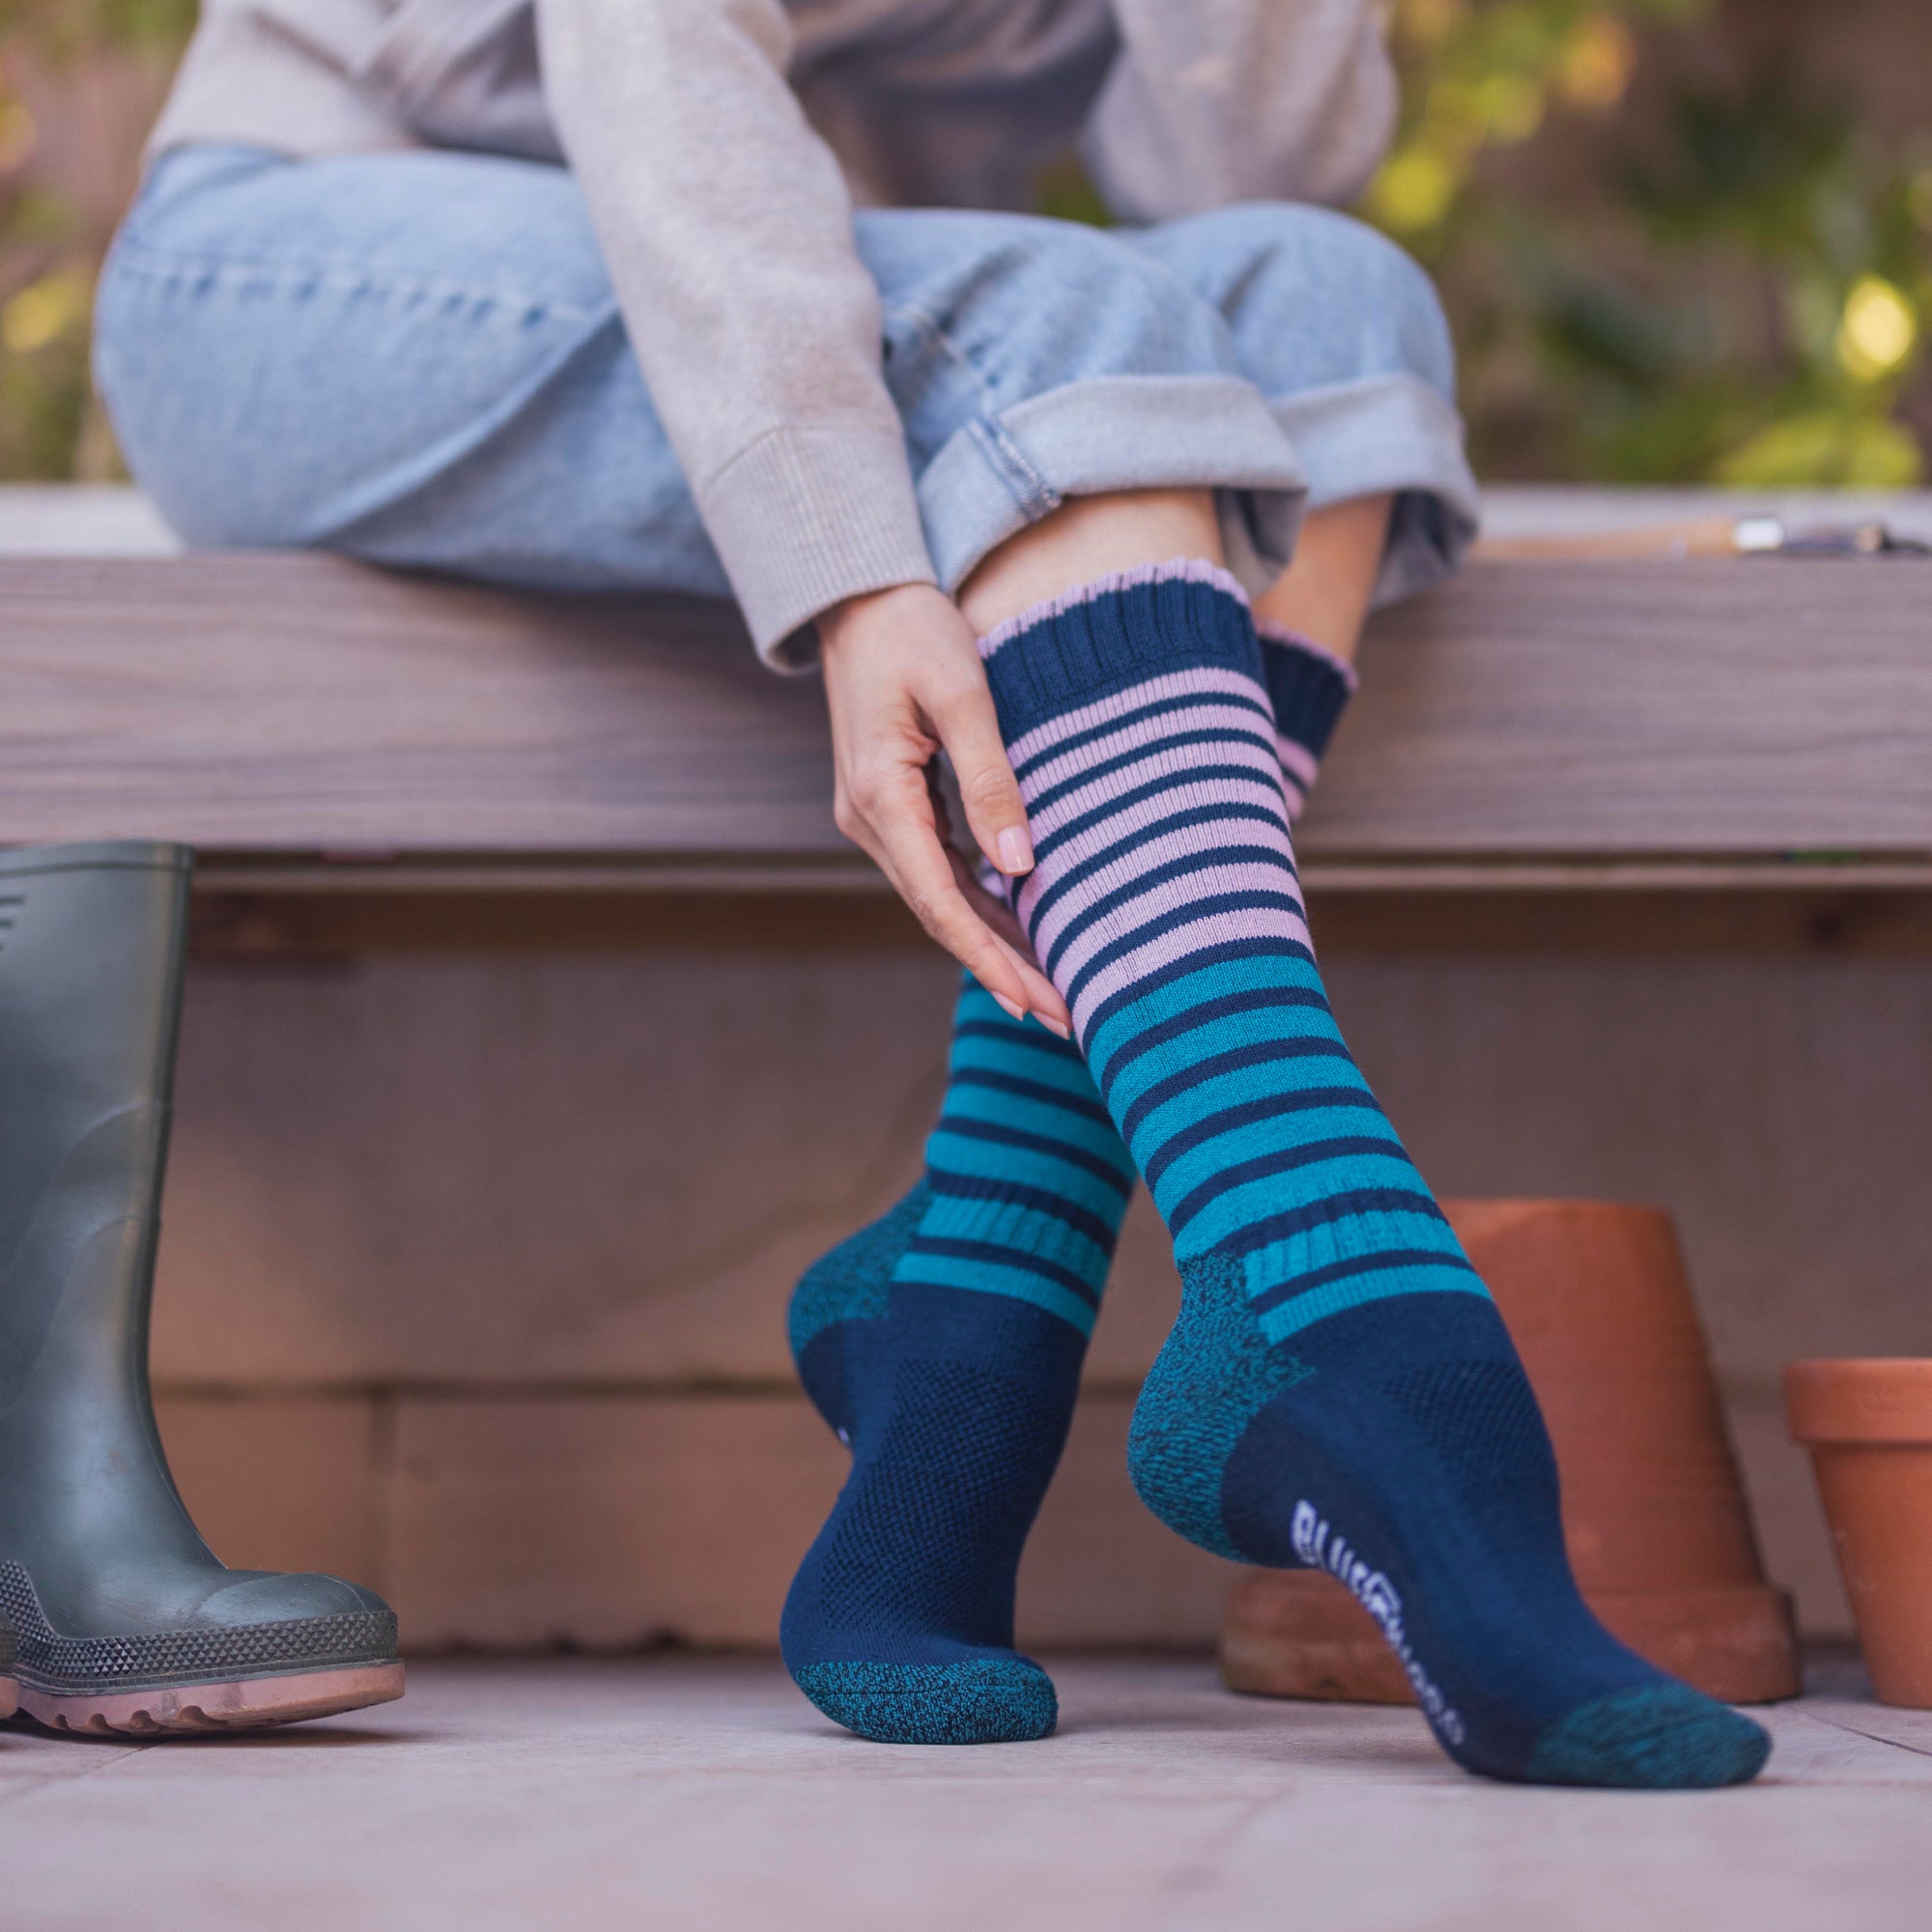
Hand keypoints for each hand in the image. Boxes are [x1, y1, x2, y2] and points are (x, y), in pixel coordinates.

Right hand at [817, 582, 1070, 1036]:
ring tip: (1053, 991)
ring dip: (994, 947)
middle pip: (942, 916)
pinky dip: (981, 909)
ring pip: (942, 900)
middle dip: (1004, 970)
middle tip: (1067, 1019)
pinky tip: (1021, 933)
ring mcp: (877, 817)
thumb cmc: (911, 628)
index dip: (989, 959)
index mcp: (881, 798)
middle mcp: (870, 820)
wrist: (856, 594)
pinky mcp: (893, 806)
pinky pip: (939, 872)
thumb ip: (991, 776)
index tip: (1035, 1002)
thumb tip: (1019, 865)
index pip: (940, 902)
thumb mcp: (960, 692)